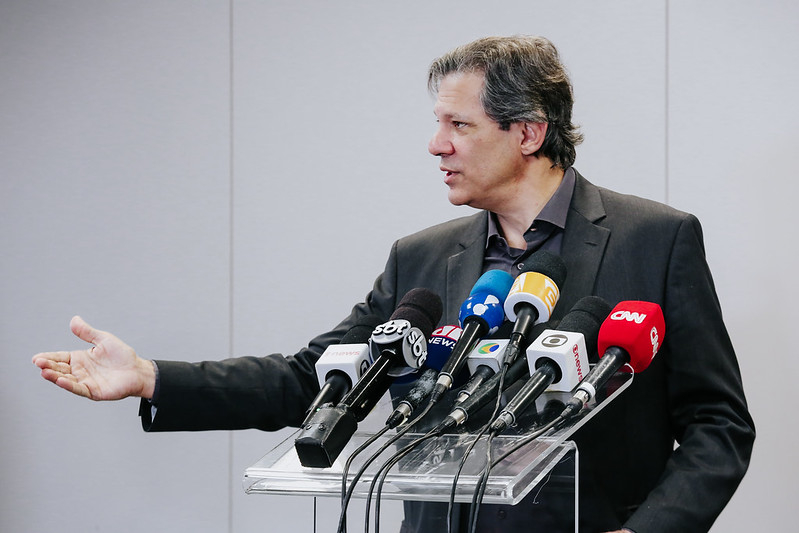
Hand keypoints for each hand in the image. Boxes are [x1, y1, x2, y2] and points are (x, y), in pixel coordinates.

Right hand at [32, 316, 155, 399]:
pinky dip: (69, 385)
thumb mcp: (103, 340)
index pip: (60, 357)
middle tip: (38, 363)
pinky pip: (78, 388)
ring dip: (55, 376)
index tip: (36, 358)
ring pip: (66, 379)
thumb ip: (87, 332)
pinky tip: (60, 380)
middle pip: (60, 368)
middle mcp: (80, 371)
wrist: (138, 370)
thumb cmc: (122, 356)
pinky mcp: (93, 391)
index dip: (48, 358)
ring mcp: (85, 382)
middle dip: (48, 366)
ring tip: (44, 372)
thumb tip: (74, 319)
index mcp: (80, 358)